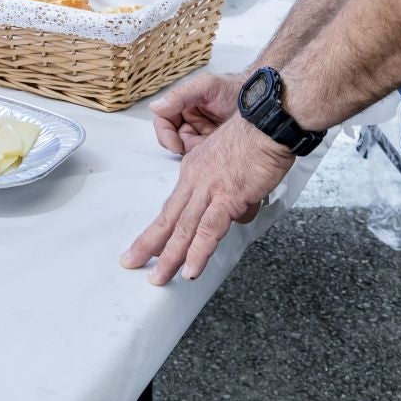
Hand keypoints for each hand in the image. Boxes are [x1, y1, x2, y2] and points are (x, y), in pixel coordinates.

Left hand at [121, 114, 294, 284]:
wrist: (268, 122)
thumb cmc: (256, 138)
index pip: (172, 206)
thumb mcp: (235, 166)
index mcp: (194, 171)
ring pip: (183, 228)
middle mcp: (196, 180)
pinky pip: (209, 229)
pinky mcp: (228, 196)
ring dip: (169, 256)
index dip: (158, 227)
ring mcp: (210, 189)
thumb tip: (237, 214)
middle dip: (149, 244)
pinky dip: (199, 251)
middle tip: (132, 263)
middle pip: (168, 218)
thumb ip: (232, 194)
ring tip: (158, 278)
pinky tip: (191, 269)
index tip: (146, 244)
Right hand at [149, 71, 243, 155]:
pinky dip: (206, 159)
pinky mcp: (215, 145)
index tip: (175, 145)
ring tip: (208, 151)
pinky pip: (203, 156)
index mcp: (184, 104)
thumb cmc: (237, 89)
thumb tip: (156, 107)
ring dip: (194, 153)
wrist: (266, 101)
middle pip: (173, 138)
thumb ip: (181, 95)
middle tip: (191, 152)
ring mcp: (202, 133)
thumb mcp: (207, 86)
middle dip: (179, 146)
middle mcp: (191, 119)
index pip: (164, 121)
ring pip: (187, 149)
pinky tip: (216, 156)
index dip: (165, 134)